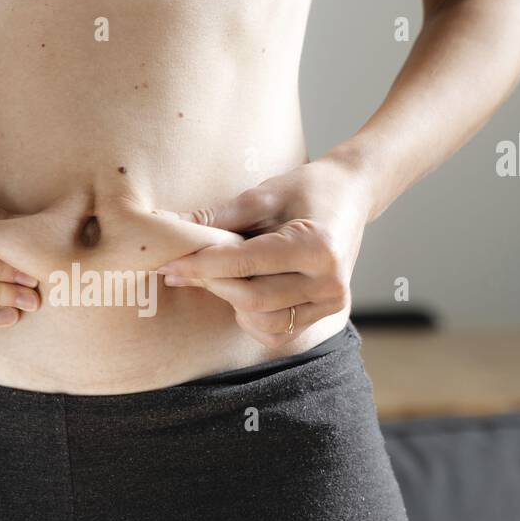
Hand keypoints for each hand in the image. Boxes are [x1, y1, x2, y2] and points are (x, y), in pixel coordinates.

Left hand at [156, 156, 374, 347]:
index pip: (244, 264)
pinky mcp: (328, 314)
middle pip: (252, 300)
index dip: (200, 265)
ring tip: (222, 276)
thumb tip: (168, 228)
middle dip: (212, 284)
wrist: (351, 195)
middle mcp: (330, 281)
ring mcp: (332, 302)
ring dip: (232, 302)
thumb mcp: (261, 195)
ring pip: (263, 322)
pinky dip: (253, 318)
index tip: (168, 262)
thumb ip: (216, 217)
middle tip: (186, 268)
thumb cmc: (305, 189)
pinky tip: (247, 292)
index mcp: (318, 246)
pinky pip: (278, 332)